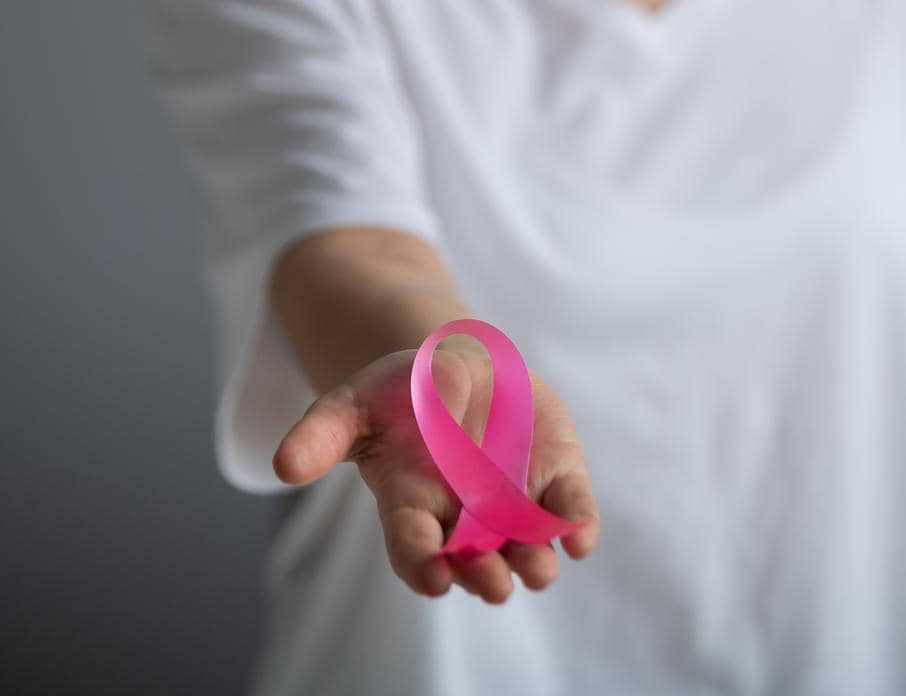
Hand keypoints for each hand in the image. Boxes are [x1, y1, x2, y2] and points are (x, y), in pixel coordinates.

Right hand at [273, 343, 600, 603]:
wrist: (458, 363)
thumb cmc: (400, 393)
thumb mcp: (353, 403)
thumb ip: (322, 433)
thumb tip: (281, 465)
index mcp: (412, 505)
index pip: (414, 548)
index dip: (424, 566)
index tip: (435, 578)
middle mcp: (464, 517)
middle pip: (474, 561)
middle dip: (485, 576)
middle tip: (495, 586)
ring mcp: (512, 500)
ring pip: (525, 546)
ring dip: (533, 561)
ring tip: (539, 570)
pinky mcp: (552, 475)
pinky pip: (567, 507)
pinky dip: (577, 523)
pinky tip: (580, 535)